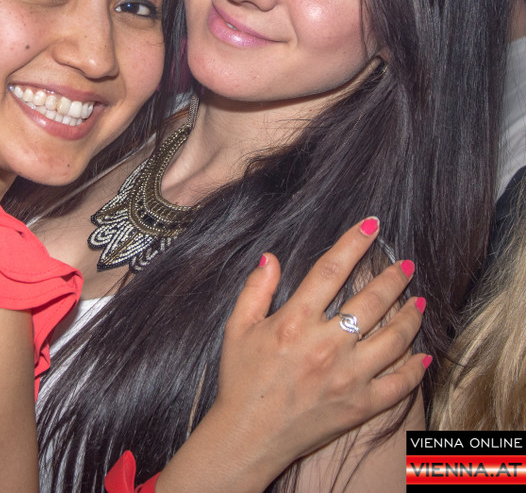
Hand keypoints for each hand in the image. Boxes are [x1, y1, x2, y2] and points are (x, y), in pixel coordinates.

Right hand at [156, 218, 425, 492]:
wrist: (248, 435)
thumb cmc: (241, 379)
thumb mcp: (237, 328)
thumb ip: (255, 290)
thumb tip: (271, 257)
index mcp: (293, 322)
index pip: (330, 270)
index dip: (354, 242)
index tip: (372, 225)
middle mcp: (325, 346)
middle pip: (372, 300)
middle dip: (394, 276)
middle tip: (406, 264)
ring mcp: (347, 377)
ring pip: (395, 338)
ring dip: (411, 315)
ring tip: (417, 301)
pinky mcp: (360, 404)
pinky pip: (400, 382)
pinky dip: (416, 366)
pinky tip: (421, 352)